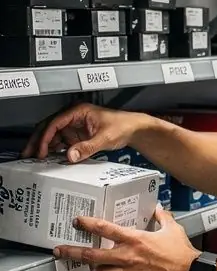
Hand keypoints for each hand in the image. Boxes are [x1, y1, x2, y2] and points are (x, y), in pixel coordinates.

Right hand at [23, 104, 144, 162]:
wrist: (134, 129)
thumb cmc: (123, 125)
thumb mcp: (105, 138)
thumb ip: (88, 147)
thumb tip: (71, 155)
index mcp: (78, 111)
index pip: (55, 122)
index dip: (46, 137)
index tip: (41, 150)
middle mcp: (74, 117)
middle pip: (49, 127)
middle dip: (38, 141)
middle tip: (28, 154)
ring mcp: (75, 126)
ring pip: (53, 136)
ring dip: (44, 147)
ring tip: (35, 159)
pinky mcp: (78, 136)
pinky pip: (62, 142)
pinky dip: (54, 150)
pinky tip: (49, 159)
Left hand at [53, 203, 197, 270]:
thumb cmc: (182, 253)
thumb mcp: (172, 229)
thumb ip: (162, 218)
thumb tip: (158, 208)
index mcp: (135, 240)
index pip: (105, 229)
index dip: (88, 224)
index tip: (77, 221)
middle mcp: (128, 256)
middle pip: (92, 256)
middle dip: (73, 252)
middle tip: (60, 251)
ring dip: (95, 269)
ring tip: (94, 265)